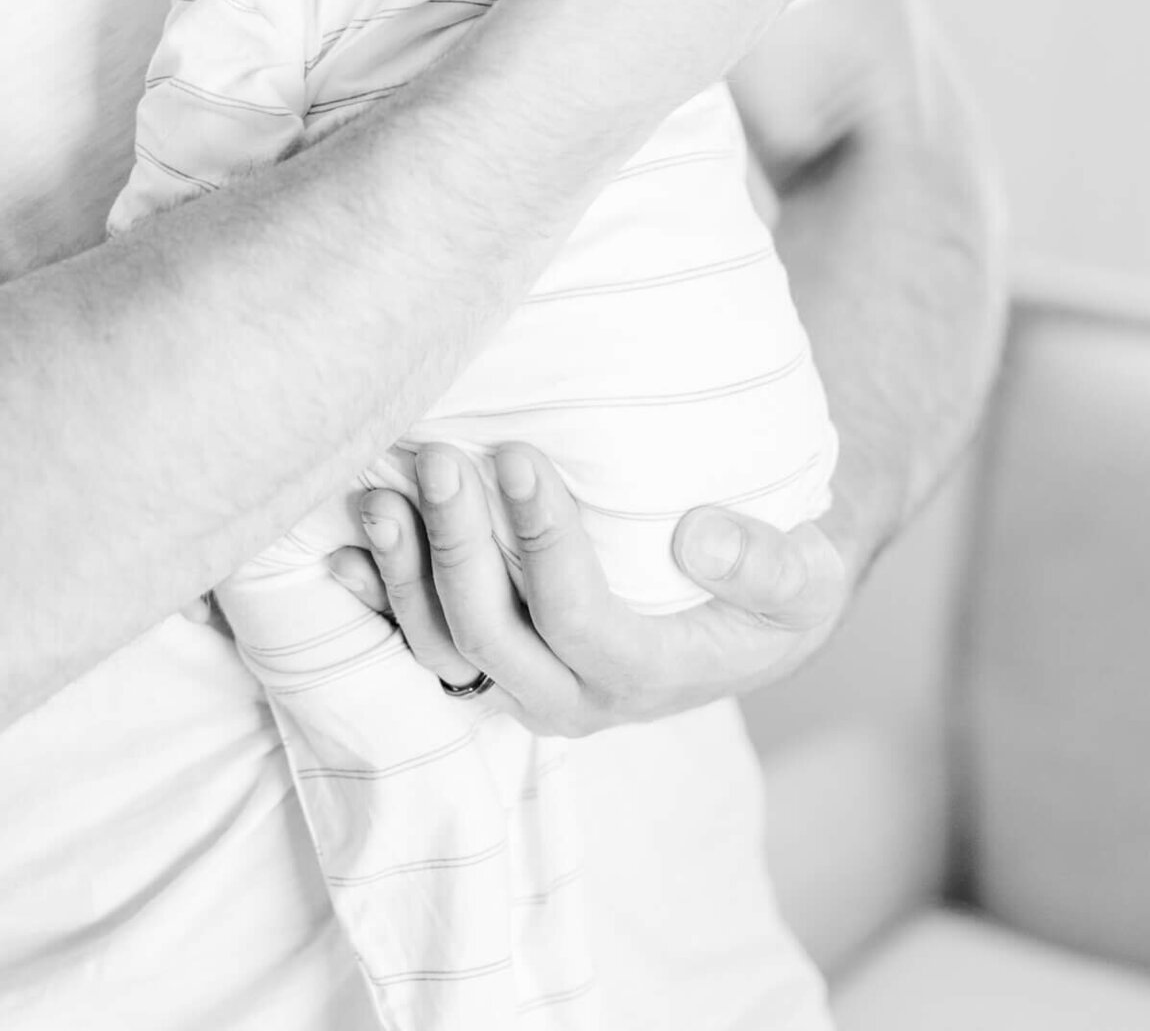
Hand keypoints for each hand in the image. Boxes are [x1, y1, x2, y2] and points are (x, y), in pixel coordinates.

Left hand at [328, 443, 849, 734]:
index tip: (520, 456)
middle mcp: (574, 694)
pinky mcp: (493, 659)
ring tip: (382, 494)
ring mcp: (525, 681)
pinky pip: (420, 644)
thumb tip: (698, 538)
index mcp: (649, 671)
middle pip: (494, 640)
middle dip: (459, 550)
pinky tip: (344, 550)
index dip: (543, 544)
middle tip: (441, 458)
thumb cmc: (779, 580)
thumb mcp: (805, 573)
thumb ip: (764, 562)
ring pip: (443, 651)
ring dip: (404, 576)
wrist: (750, 611)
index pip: (580, 619)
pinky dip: (379, 599)